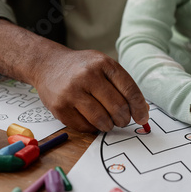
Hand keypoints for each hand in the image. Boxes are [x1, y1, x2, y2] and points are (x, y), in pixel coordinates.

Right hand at [33, 48, 148, 132]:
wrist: (48, 65)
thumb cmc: (82, 68)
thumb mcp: (104, 67)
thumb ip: (123, 86)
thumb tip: (142, 111)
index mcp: (103, 64)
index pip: (130, 90)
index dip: (139, 108)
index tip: (142, 118)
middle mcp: (87, 76)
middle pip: (118, 108)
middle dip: (124, 119)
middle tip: (122, 120)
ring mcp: (72, 92)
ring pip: (102, 120)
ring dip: (109, 125)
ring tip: (108, 121)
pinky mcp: (60, 107)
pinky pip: (85, 127)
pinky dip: (92, 127)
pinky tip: (91, 119)